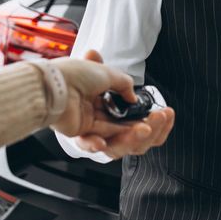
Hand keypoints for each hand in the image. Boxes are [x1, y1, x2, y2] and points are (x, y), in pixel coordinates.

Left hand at [50, 50, 173, 159]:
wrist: (54, 83)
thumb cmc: (76, 75)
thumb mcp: (108, 73)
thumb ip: (124, 84)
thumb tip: (134, 97)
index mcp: (109, 99)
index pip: (136, 117)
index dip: (153, 119)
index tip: (165, 114)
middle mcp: (101, 114)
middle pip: (131, 134)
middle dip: (150, 129)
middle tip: (158, 120)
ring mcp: (91, 125)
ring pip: (117, 143)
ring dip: (132, 138)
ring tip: (143, 129)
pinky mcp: (79, 134)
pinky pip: (92, 146)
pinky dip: (98, 145)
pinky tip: (102, 141)